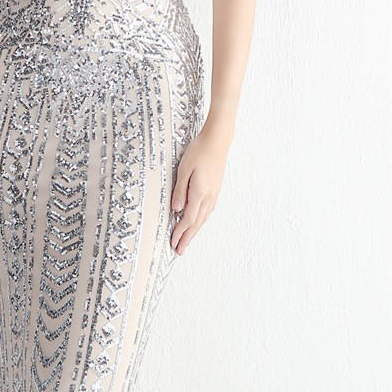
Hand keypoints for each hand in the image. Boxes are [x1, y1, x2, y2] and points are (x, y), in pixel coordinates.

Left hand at [169, 124, 229, 254]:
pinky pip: (208, 210)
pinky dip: (201, 220)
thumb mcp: (183, 169)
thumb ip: (179, 190)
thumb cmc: (199, 151)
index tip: (173, 243)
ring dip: (194, 231)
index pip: (188, 219)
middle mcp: (209, 196)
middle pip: (197, 223)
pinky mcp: (216, 189)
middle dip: (187, 238)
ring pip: (203, 218)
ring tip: (187, 240)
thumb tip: (176, 209)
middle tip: (179, 250)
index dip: (180, 233)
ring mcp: (214, 193)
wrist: (218, 140)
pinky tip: (198, 222)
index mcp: (200, 193)